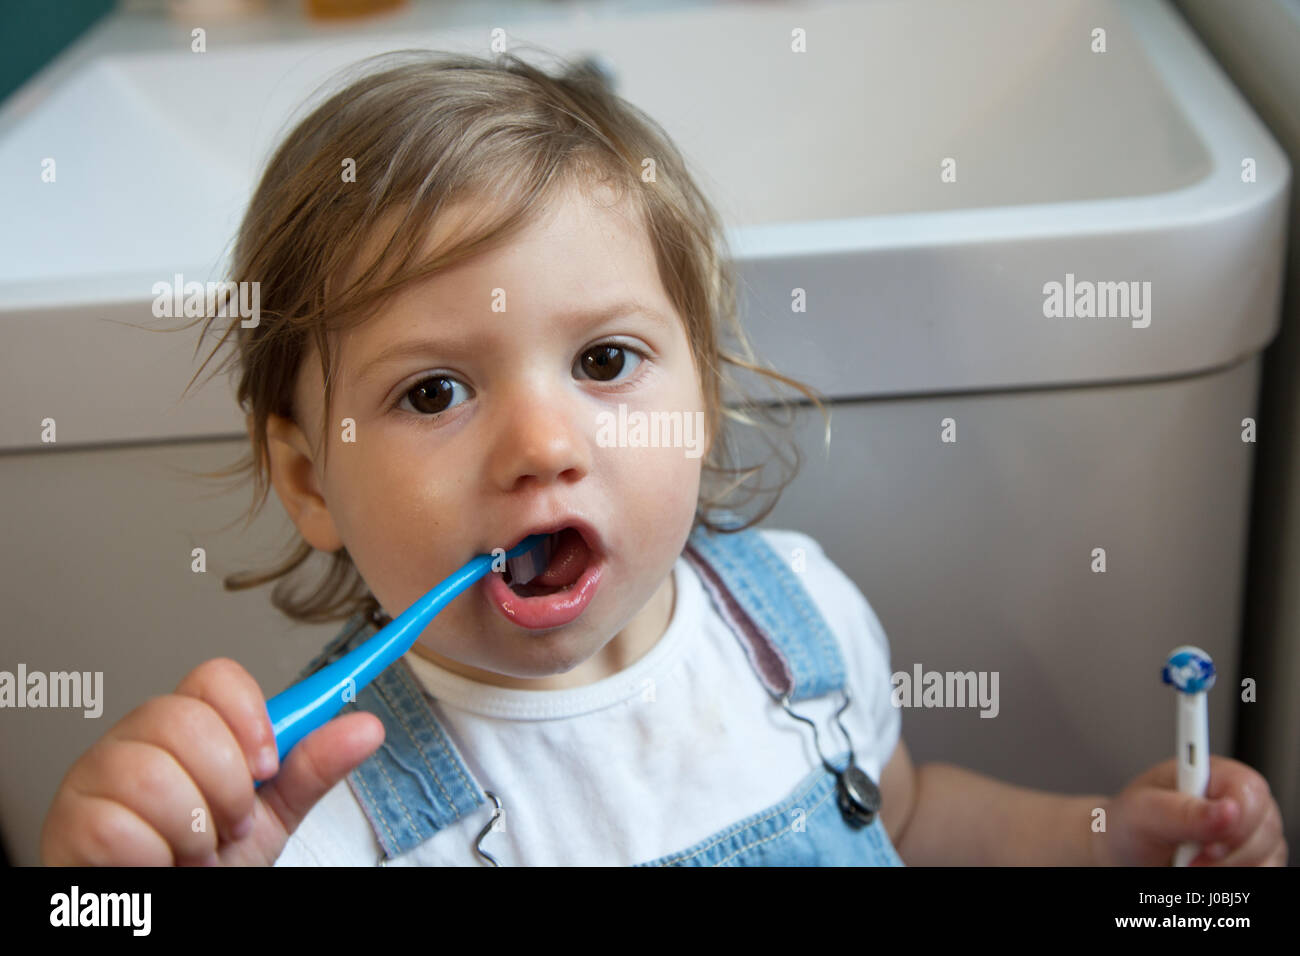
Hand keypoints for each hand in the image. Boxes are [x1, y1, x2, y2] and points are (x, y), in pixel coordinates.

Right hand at [40, 657, 384, 865]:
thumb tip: (368, 727)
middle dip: (226, 788)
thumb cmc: (206, 865)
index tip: (268, 765)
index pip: (217, 676)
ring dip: (191, 831)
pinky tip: (155, 864)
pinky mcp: (69, 821)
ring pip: (152, 774)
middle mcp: (137, 739)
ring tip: (192, 851)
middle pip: (185, 719)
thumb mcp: (270, 817)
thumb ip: (311, 771)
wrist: (163, 916)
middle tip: (227, 825)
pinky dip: (153, 858)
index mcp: (188, 728)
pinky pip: (118, 827)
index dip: (249, 718)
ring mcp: (95, 775)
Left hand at [1094, 755, 1286, 865]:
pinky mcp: (1256, 859)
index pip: (1249, 789)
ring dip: (1225, 869)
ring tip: (1188, 861)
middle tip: (1187, 859)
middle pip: (1263, 829)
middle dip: (1224, 853)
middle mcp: (1240, 800)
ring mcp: (1253, 831)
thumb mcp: (1143, 813)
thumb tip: (1229, 810)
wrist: (1127, 853)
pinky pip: (1264, 873)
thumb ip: (1182, 810)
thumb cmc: (1132, 825)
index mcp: (1213, 773)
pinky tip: (1205, 869)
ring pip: (1266, 858)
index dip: (1235, 819)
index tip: (1206, 843)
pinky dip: (1233, 878)